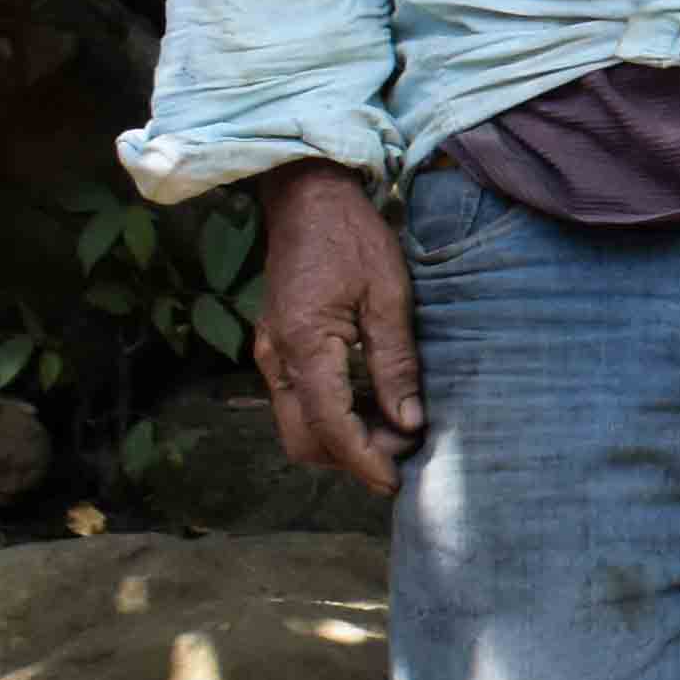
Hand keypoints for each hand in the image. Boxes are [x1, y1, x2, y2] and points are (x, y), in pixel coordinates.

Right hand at [249, 162, 424, 492]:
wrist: (307, 198)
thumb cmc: (352, 238)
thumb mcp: (388, 295)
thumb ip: (396, 363)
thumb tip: (409, 423)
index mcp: (303, 346)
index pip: (330, 427)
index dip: (364, 461)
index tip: (396, 481)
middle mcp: (276, 358)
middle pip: (304, 440)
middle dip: (352, 457)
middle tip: (403, 446)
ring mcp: (270, 355)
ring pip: (298, 425)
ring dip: (342, 439)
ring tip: (394, 425)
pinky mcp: (276, 349)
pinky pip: (298, 402)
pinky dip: (332, 416)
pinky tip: (371, 404)